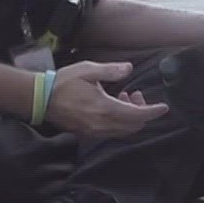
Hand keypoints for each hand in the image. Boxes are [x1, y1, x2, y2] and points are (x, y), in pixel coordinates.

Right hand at [45, 61, 168, 137]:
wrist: (39, 98)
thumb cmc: (63, 82)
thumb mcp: (88, 70)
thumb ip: (111, 71)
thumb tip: (129, 69)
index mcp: (105, 108)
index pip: (137, 115)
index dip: (153, 112)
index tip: (164, 108)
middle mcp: (101, 124)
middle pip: (133, 126)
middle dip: (141, 112)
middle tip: (135, 94)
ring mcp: (93, 132)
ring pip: (122, 131)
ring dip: (129, 117)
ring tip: (123, 97)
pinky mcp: (86, 134)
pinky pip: (111, 132)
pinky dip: (118, 122)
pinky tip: (111, 106)